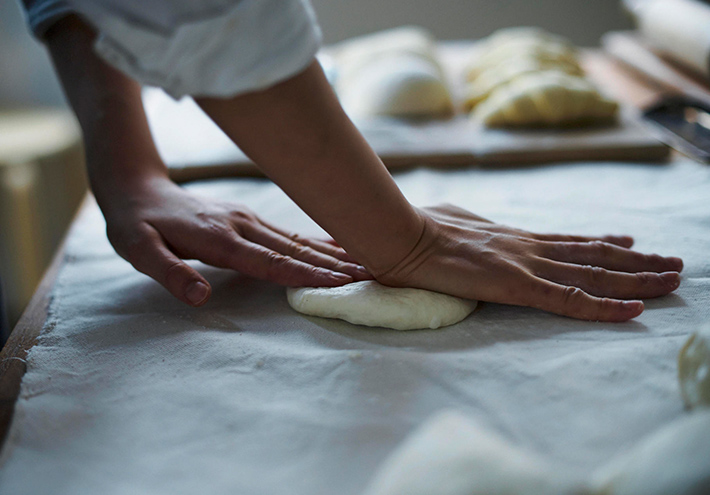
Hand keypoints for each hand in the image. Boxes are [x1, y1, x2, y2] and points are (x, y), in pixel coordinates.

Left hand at [101, 176, 370, 305]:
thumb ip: (170, 272)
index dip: (305, 275)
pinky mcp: (249, 218)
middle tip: (370, 274)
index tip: (339, 283)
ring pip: (297, 238)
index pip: (270, 261)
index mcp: (220, 238)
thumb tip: (200, 297)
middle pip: (294, 249)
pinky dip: (316, 239)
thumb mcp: (138, 251)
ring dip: (331, 252)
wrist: (137, 190)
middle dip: (333, 264)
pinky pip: (289, 231)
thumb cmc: (136, 226)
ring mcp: (248, 219)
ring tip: (364, 261)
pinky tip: (336, 243)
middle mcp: (241, 225)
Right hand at [374, 204, 682, 321]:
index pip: (566, 239)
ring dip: (635, 277)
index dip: (601, 241)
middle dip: (635, 260)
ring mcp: (525, 264)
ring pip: (593, 272)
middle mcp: (527, 246)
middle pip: (592, 253)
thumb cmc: (416, 229)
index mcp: (511, 236)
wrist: (402, 234)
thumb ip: (465, 231)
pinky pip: (568, 299)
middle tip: (672, 262)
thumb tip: (458, 232)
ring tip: (671, 278)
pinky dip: (603, 306)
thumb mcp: (449, 224)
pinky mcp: (516, 285)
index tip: (628, 240)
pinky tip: (633, 311)